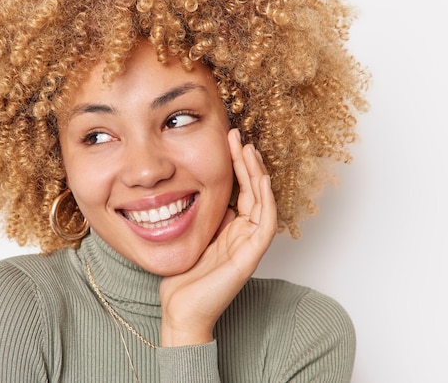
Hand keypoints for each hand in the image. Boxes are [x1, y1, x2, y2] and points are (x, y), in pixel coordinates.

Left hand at [159, 129, 276, 346]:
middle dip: (246, 162)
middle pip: (253, 190)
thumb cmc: (184, 278)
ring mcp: (249, 245)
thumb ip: (205, 217)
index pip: (240, 190)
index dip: (237, 165)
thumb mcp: (193, 236)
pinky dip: (266, 200)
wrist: (182, 310)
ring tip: (247, 148)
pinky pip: (265, 223)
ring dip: (257, 174)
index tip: (228, 140)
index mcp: (231, 229)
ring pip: (262, 201)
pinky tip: (260, 179)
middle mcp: (244, 234)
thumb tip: (206, 194)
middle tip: (237, 136)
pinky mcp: (251, 256)